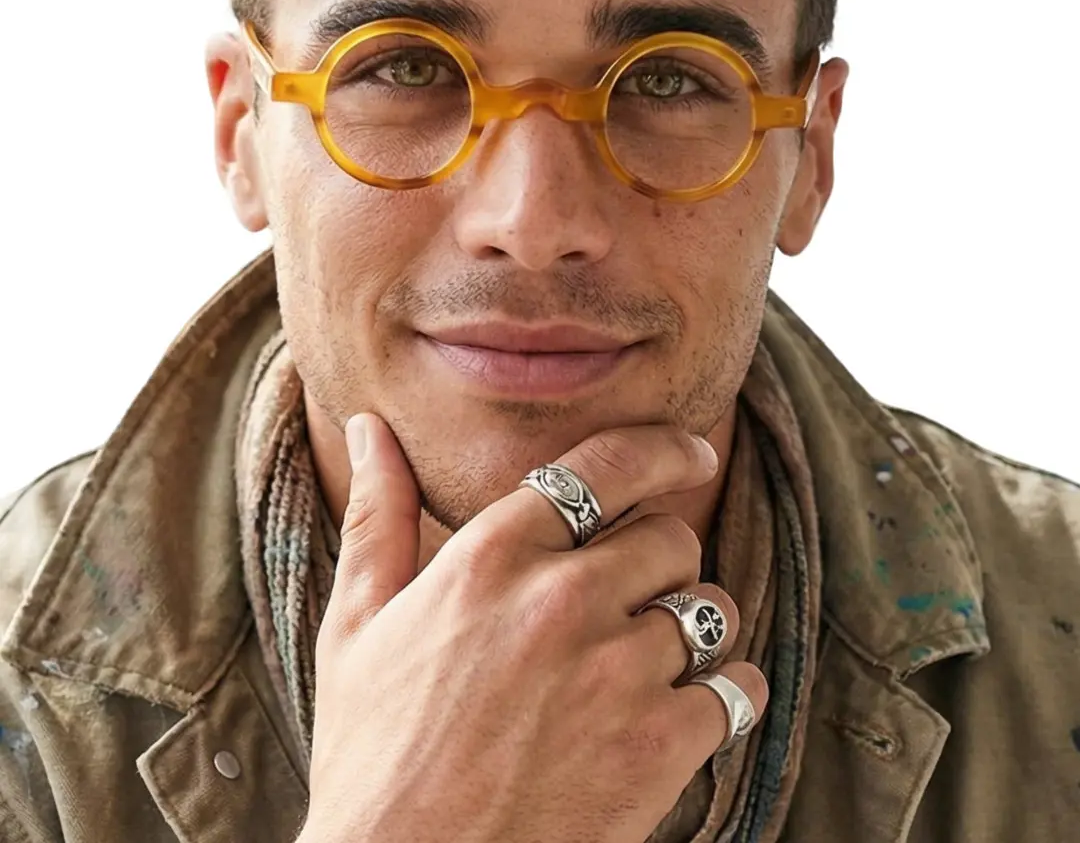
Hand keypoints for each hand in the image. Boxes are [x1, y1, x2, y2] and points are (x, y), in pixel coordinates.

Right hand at [300, 416, 767, 842]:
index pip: (605, 465)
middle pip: (670, 536)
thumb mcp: (356, 626)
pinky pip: (739, 688)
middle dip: (659, 561)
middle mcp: (561, 598)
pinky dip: (724, 697)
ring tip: (643, 670)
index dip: (664, 448)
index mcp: (491, 557)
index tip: (693, 453)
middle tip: (629, 602)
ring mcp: (617, 671)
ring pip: (707, 608)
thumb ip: (379, 514)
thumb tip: (370, 428)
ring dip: (688, 632)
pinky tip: (681, 717)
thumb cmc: (374, 756)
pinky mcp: (660, 746)